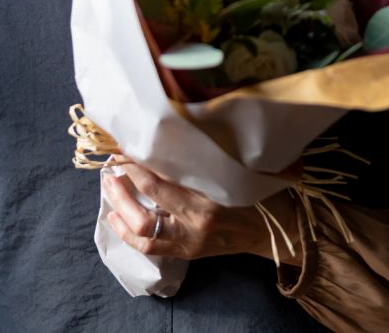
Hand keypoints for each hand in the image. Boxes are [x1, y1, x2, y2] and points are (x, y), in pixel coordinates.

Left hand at [102, 163, 295, 260]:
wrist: (279, 231)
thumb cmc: (263, 194)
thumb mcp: (238, 172)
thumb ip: (208, 160)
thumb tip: (174, 135)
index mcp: (210, 200)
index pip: (160, 181)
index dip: (136, 164)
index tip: (124, 146)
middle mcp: (196, 223)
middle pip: (146, 206)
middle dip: (122, 185)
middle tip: (110, 165)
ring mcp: (191, 242)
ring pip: (142, 231)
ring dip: (120, 209)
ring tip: (110, 188)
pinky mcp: (189, 252)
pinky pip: (151, 247)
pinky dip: (128, 233)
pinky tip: (116, 218)